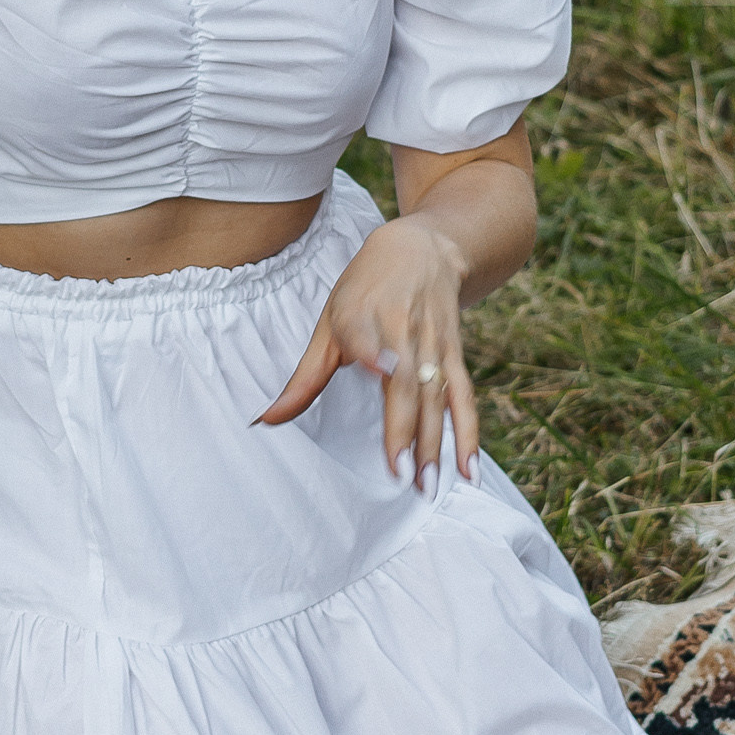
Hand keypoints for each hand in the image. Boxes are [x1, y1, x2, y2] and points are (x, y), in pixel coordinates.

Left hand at [257, 214, 477, 488]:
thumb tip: (266, 420)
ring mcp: (432, 343)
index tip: (382, 371)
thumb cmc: (365, 289)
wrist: (423, 249)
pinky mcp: (453, 354)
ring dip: (435, 443)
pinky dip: (468, 434)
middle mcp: (401, 328)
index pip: (365, 334)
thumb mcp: (330, 321)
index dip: (373, 352)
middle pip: (406, 382)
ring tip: (429, 485)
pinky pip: (463, 398)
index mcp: (361, 313)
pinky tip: (468, 471)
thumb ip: (304, 377)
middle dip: (406, 428)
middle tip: (400, 474)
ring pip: (437, 397)